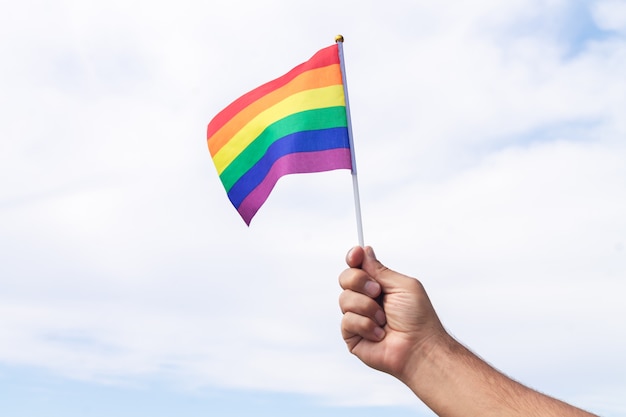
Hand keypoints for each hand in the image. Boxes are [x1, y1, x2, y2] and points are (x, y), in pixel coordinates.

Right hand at [338, 246, 446, 381]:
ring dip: (367, 307)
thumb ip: (380, 269)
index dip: (353, 257)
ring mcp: (358, 317)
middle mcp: (366, 299)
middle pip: (345, 278)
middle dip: (360, 282)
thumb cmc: (417, 318)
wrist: (419, 347)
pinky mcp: (352, 335)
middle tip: (377, 292)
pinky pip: (347, 320)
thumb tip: (365, 251)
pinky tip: (379, 333)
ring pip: (344, 299)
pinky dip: (366, 325)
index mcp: (378, 285)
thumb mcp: (402, 285)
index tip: (356, 254)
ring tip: (384, 319)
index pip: (357, 266)